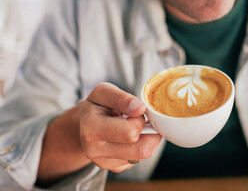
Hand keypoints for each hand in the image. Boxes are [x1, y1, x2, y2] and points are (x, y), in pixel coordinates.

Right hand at [37, 82, 161, 184]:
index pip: (130, 132)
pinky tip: (131, 137)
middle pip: (141, 149)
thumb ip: (122, 98)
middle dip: (148, 132)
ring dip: (148, 139)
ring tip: (137, 127)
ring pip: (143, 156)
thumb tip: (140, 109)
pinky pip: (139, 160)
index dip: (139, 119)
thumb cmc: (97, 105)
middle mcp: (95, 150)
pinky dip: (142, 147)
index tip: (135, 112)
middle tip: (141, 120)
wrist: (85, 123)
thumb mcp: (104, 92)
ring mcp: (104, 163)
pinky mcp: (114, 168)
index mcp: (91, 129)